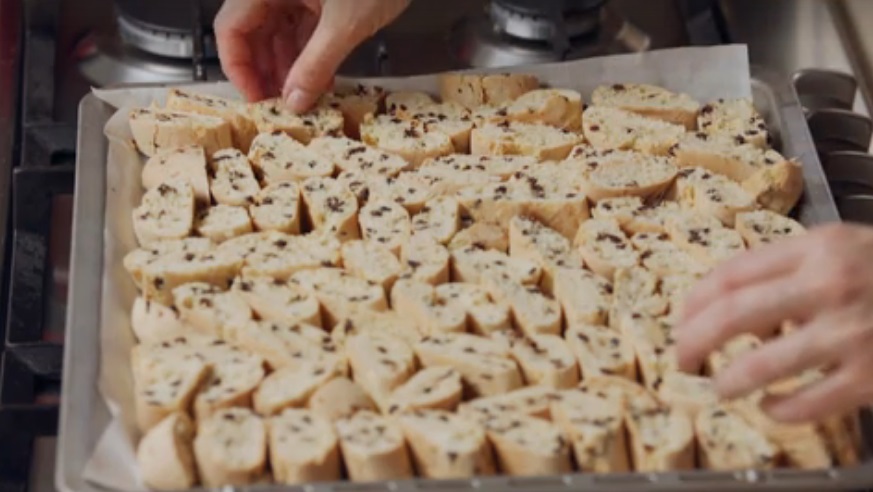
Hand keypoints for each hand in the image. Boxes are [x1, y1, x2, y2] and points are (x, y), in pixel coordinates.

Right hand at [215, 0, 409, 110]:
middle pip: (251, 31)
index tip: (255, 99)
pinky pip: (302, 26)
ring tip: (301, 98)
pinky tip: (319, 78)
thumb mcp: (345, 25)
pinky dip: (308, 53)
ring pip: (278, 31)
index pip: (230, 27)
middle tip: (278, 106)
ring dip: (287, 66)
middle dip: (264, 71)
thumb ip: (316, 65)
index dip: (238, 68)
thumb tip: (294, 100)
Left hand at [675, 223, 872, 422]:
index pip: (731, 274)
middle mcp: (830, 287)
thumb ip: (790, 264)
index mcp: (818, 249)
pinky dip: (778, 410)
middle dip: (693, 341)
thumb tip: (724, 297)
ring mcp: (851, 334)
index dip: (694, 302)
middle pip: (732, 316)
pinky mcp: (871, 377)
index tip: (680, 320)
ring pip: (761, 365)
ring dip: (728, 381)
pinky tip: (770, 408)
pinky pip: (805, 404)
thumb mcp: (844, 248)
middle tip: (681, 358)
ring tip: (721, 386)